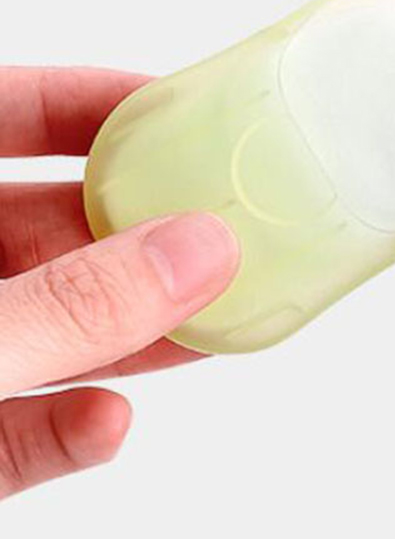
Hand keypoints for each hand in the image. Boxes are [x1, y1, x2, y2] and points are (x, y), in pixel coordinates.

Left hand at [0, 68, 238, 499]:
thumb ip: (67, 304)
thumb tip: (200, 252)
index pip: (0, 117)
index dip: (85, 103)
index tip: (178, 110)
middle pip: (40, 230)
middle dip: (137, 233)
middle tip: (228, 229)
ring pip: (40, 333)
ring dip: (121, 337)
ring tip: (210, 330)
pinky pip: (5, 434)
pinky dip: (58, 435)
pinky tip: (108, 426)